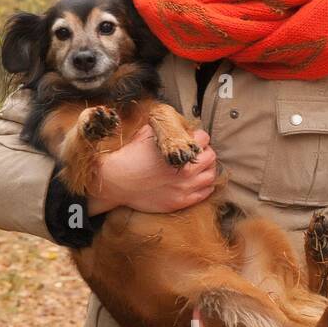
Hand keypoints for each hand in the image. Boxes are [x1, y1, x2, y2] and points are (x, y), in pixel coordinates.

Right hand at [85, 126, 217, 215]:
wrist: (116, 181)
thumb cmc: (129, 156)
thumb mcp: (146, 133)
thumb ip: (165, 129)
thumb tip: (174, 125)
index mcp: (180, 151)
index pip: (204, 138)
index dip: (197, 136)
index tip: (190, 139)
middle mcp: (186, 170)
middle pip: (211, 157)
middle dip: (204, 152)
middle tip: (195, 152)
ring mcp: (185, 188)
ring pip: (211, 176)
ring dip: (206, 169)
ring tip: (196, 167)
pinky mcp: (180, 202)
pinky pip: (204, 193)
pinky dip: (204, 186)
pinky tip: (195, 182)